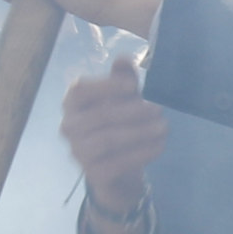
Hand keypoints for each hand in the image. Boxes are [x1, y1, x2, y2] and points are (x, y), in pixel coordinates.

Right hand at [64, 51, 167, 233]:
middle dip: (133, 111)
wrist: (120, 172)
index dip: (106, 86)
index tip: (132, 86)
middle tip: (159, 109)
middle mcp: (69, 127)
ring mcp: (78, 152)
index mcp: (72, 103)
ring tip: (164, 127)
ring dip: (140, 132)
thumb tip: (123, 58)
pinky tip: (160, 146)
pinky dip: (142, 153)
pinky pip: (118, 163)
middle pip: (100, 116)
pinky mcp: (93, 175)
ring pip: (108, 140)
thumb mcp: (124, 99)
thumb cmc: (119, 125)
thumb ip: (123, 79)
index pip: (80, 89)